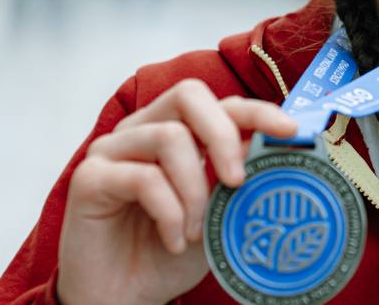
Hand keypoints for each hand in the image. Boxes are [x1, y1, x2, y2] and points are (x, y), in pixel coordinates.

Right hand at [56, 79, 297, 304]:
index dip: (256, 109)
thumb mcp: (217, 213)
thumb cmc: (169, 253)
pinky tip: (173, 242)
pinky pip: (143, 178)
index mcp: (174, 130)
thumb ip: (240, 177)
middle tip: (237, 182)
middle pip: (188, 95)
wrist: (123, 299)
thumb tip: (278, 147)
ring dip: (194, 190)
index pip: (218, 102)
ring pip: (169, 137)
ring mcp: (111, 150)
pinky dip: (169, 213)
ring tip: (194, 231)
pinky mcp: (89, 178)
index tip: (289, 130)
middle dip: (223, 134)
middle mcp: (141, 130)